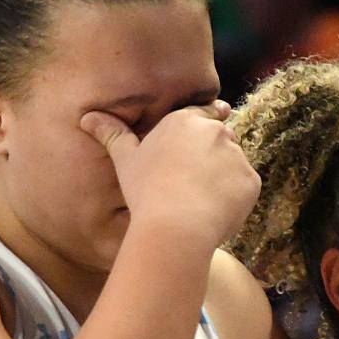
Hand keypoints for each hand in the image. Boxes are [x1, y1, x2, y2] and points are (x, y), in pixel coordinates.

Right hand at [81, 101, 260, 248]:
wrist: (175, 226)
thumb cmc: (146, 192)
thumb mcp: (125, 161)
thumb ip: (113, 135)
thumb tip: (88, 117)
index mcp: (185, 121)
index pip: (204, 112)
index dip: (207, 121)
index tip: (212, 125)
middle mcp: (215, 131)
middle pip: (221, 140)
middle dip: (212, 157)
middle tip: (194, 183)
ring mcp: (237, 155)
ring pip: (234, 164)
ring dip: (224, 178)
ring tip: (200, 202)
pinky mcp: (251, 180)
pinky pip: (245, 187)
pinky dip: (235, 199)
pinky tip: (214, 212)